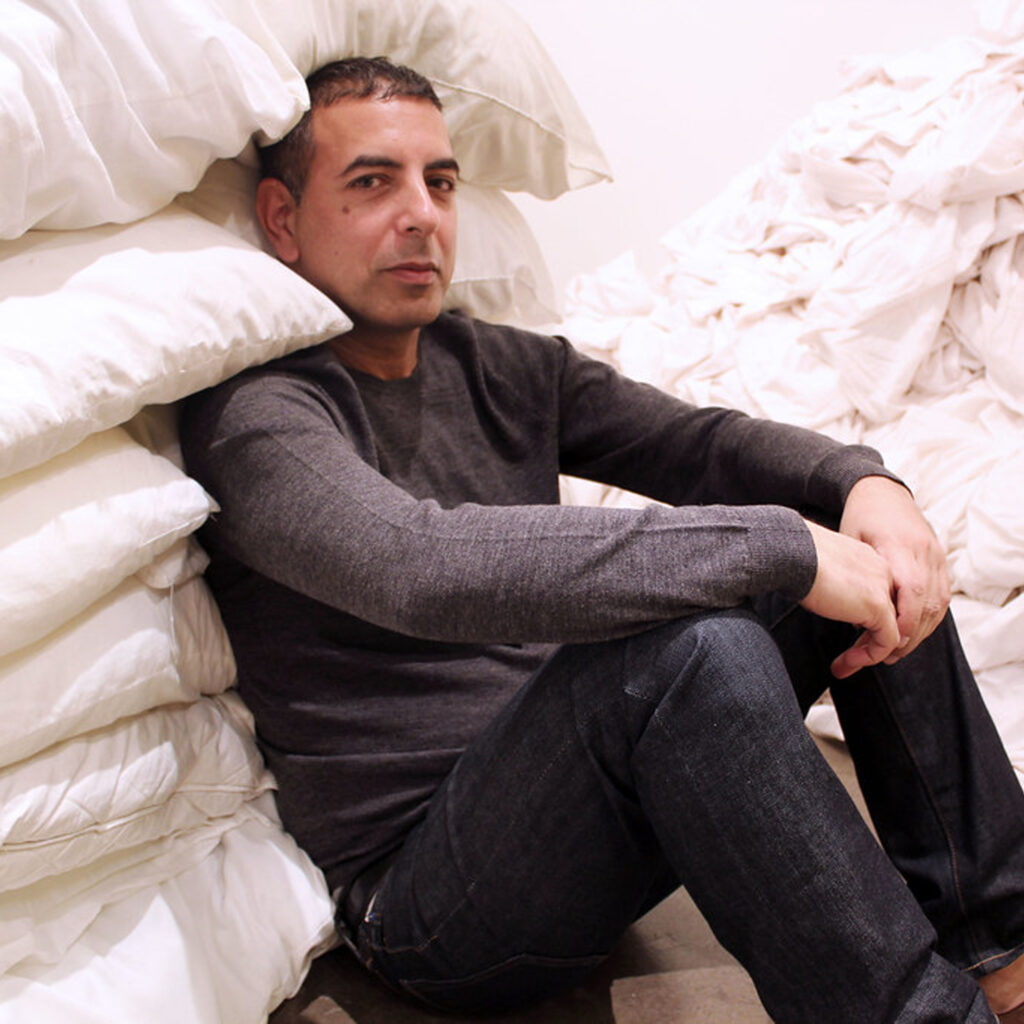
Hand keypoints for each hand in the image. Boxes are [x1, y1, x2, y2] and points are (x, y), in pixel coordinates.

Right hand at [799, 520, 901, 678]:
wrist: (792, 552)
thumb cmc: (793, 555)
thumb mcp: (819, 567)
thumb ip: (833, 582)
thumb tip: (828, 599)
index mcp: (868, 558)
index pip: (880, 593)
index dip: (866, 617)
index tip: (849, 630)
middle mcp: (882, 571)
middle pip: (891, 612)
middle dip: (874, 638)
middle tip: (854, 656)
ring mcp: (883, 588)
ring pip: (893, 629)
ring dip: (870, 653)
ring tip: (846, 664)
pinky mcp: (878, 607)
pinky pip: (886, 641)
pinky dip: (870, 656)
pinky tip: (848, 661)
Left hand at [838, 476, 949, 662]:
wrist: (882, 491)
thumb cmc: (859, 516)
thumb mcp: (849, 540)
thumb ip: (857, 573)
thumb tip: (853, 614)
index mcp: (900, 547)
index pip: (910, 591)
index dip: (902, 621)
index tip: (885, 643)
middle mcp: (924, 553)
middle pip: (926, 604)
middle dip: (908, 636)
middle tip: (885, 656)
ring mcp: (936, 556)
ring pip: (937, 604)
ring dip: (918, 632)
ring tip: (895, 651)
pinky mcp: (939, 560)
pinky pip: (942, 597)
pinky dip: (928, 619)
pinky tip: (911, 632)